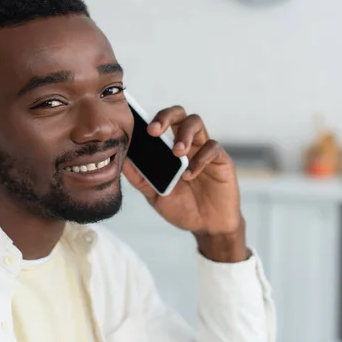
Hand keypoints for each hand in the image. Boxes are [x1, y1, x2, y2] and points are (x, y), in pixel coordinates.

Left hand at [123, 105, 246, 261]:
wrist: (207, 227)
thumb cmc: (182, 207)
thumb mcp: (154, 195)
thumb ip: (139, 178)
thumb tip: (120, 160)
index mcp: (170, 148)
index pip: (162, 123)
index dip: (150, 119)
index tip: (138, 127)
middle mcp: (188, 144)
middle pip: (179, 114)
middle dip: (166, 116)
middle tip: (154, 131)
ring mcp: (204, 150)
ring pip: (196, 123)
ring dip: (184, 135)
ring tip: (177, 153)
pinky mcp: (221, 160)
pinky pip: (212, 148)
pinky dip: (200, 158)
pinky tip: (189, 175)